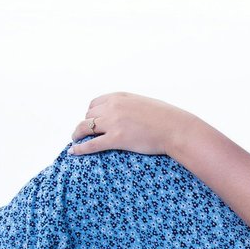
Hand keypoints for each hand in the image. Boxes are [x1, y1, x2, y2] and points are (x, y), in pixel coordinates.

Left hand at [67, 92, 200, 157]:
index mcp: (120, 96)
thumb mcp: (144, 103)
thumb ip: (130, 106)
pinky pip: (91, 144)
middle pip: (88, 116)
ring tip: (75, 140)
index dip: (91, 114)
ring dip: (77, 134)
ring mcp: (113, 123)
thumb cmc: (167, 118)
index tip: (92, 121)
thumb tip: (127, 114)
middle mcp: (113, 107)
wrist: (176, 128)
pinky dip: (79, 148)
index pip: (94, 103)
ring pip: (85, 128)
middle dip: (86, 124)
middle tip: (85, 133)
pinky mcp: (116, 139)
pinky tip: (73, 151)